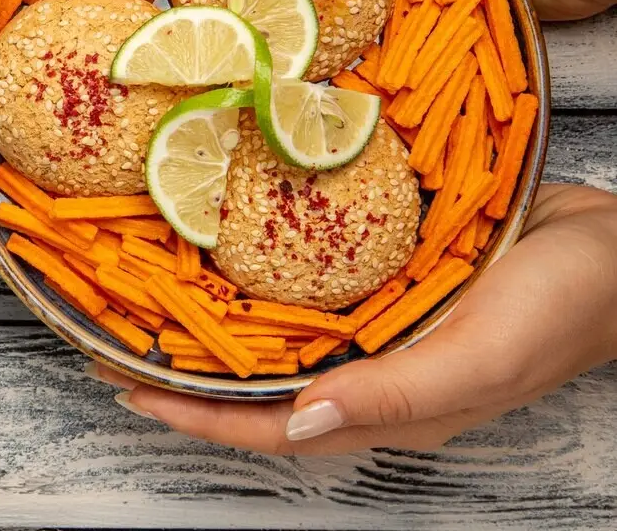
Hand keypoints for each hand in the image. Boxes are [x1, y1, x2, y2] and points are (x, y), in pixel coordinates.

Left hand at [90, 184, 616, 453]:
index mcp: (387, 408)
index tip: (125, 387)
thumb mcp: (483, 357)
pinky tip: (230, 254)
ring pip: (280, 342)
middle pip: (260, 390)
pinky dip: (264, 285)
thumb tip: (297, 423)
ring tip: (154, 304)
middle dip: (188, 377)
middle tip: (119, 340)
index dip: (194, 415)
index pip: (267, 429)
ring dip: (218, 330)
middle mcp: (372, 374)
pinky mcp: (389, 284)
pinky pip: (310, 292)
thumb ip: (397, 396)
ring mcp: (379, 330)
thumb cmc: (564, 307)